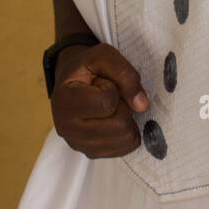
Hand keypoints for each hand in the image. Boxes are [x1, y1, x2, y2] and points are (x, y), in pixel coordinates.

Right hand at [50, 42, 148, 158]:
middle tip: (110, 97)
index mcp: (66, 101)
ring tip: (110, 108)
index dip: (113, 89)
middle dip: (123, 107)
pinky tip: (113, 120)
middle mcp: (67, 128)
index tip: (101, 83)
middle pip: (120, 125)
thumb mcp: (102, 55)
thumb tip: (142, 106)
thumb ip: (124, 73)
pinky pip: (124, 149)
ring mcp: (79, 145)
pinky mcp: (91, 153)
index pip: (107, 102)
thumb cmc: (86, 68)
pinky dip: (126, 133)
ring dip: (125, 120)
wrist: (71, 83)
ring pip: (125, 140)